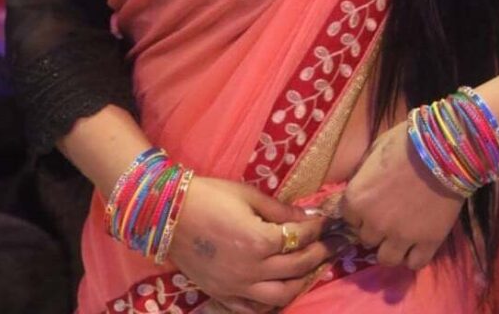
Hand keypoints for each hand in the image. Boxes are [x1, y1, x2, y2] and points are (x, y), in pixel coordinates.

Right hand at [168, 178, 337, 310]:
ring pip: (281, 296)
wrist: (168, 214)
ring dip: (301, 282)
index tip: (327, 221)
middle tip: (330, 244)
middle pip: (297, 266)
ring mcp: (237, 287)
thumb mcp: (248, 195)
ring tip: (311, 268)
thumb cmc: (210, 197)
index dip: (317, 227)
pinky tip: (280, 290)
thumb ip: (280, 209)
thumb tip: (308, 214)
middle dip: (318, 253)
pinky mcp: (223, 296)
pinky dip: (272, 303)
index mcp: (259, 240)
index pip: (299, 237)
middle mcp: (252, 269)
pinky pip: (253, 309)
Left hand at [341, 122, 464, 270]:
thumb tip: (360, 183)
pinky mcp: (427, 243)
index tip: (371, 203)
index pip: (348, 218)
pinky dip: (414, 257)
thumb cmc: (405, 143)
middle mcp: (374, 223)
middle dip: (375, 228)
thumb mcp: (374, 150)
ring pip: (386, 259)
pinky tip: (418, 244)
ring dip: (391, 248)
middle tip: (388, 216)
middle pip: (366, 239)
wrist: (442, 149)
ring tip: (401, 236)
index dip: (360, 210)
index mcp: (356, 198)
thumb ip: (363, 173)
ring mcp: (400, 236)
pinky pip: (415, 263)